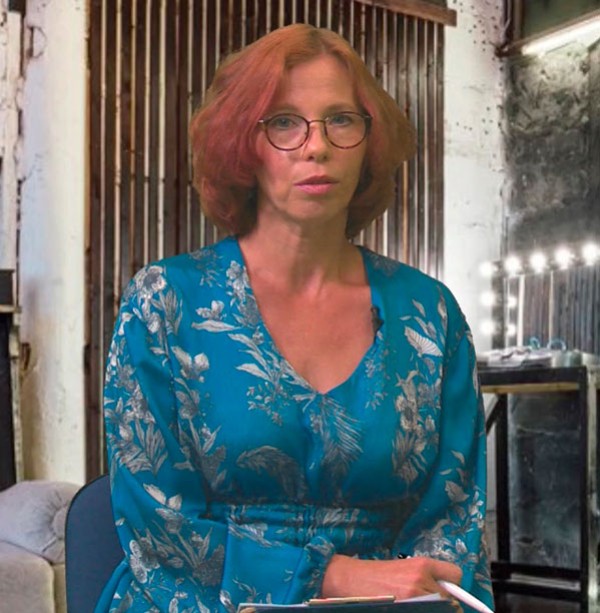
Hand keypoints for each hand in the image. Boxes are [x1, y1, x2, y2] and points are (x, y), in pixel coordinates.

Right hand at [321, 554, 462, 602]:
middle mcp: (421, 580)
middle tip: (429, 603)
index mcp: (421, 564)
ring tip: (417, 606)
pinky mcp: (407, 609)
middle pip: (451, 599)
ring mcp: (415, 598)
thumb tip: (448, 592)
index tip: (445, 592)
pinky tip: (411, 609)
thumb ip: (425, 575)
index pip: (455, 575)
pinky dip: (425, 612)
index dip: (452, 586)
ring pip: (442, 609)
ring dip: (434, 609)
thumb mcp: (403, 567)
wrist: (350, 580)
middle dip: (443, 603)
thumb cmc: (376, 575)